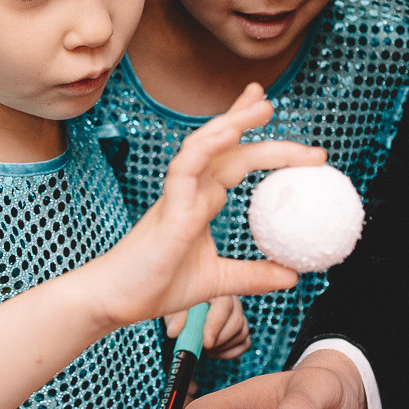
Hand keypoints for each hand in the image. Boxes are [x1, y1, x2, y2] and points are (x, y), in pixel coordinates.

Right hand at [77, 85, 323, 332]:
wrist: (116, 301)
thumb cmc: (155, 286)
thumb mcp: (218, 282)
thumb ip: (253, 275)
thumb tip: (293, 275)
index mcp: (201, 200)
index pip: (231, 155)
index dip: (245, 127)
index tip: (268, 106)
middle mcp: (191, 189)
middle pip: (228, 146)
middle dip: (253, 122)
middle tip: (281, 111)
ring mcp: (179, 195)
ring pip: (207, 145)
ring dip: (235, 122)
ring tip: (264, 106)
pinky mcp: (169, 207)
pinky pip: (188, 167)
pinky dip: (209, 145)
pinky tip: (230, 131)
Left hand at [165, 296, 249, 360]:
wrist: (187, 313)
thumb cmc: (181, 307)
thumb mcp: (174, 309)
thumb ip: (175, 319)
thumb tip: (174, 331)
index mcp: (217, 290)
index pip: (224, 305)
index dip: (216, 325)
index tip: (205, 342)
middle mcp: (232, 301)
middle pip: (237, 321)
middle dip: (219, 340)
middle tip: (201, 348)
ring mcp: (239, 315)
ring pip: (241, 334)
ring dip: (222, 347)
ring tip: (203, 348)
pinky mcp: (242, 330)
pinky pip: (244, 344)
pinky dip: (229, 352)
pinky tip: (213, 351)